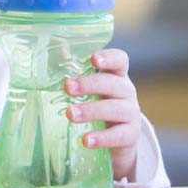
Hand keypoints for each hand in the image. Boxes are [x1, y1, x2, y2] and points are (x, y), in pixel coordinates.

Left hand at [64, 48, 140, 181]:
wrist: (119, 138)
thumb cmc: (99, 103)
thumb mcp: (89, 88)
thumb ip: (74, 69)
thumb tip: (56, 46)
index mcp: (116, 75)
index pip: (120, 60)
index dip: (109, 58)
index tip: (94, 59)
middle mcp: (126, 92)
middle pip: (112, 84)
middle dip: (89, 84)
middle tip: (67, 87)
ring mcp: (131, 114)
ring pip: (115, 109)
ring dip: (91, 111)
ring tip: (70, 114)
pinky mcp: (130, 136)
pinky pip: (118, 136)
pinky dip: (101, 138)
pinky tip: (86, 140)